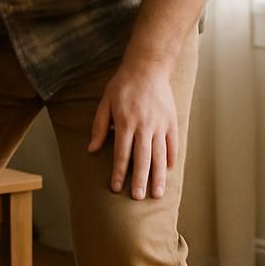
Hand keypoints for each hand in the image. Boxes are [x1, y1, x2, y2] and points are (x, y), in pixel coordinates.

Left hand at [88, 59, 177, 199]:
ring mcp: (160, 124)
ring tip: (157, 193)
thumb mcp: (105, 103)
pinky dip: (172, 157)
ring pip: (160, 155)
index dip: (118, 172)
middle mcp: (144, 126)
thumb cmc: (123, 85)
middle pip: (142, 158)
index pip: (121, 153)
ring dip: (158, 176)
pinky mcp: (171, 120)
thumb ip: (99, 126)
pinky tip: (170, 170)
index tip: (116, 187)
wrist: (147, 67)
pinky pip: (173, 143)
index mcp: (125, 122)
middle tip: (137, 198)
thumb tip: (91, 149)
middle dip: (139, 180)